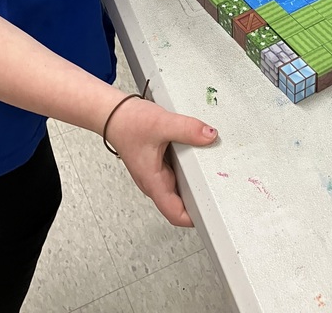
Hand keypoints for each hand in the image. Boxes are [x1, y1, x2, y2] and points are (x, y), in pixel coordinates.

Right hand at [106, 96, 217, 225]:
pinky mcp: (157, 161)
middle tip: (220, 188)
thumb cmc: (127, 123)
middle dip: (200, 197)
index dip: (195, 218)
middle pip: (181, 202)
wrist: (112, 112)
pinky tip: (197, 152)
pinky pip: (177, 169)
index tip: (213, 213)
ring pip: (179, 185)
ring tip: (211, 170)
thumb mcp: (161, 123)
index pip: (175, 214)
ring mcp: (156, 172)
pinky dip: (188, 165)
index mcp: (154, 182)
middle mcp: (155, 181)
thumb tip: (209, 135)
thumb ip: (187, 129)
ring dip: (195, 179)